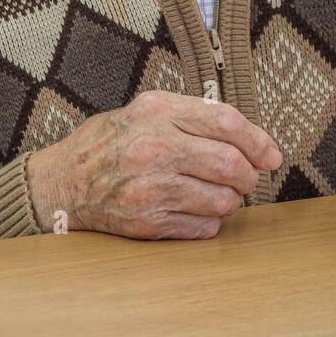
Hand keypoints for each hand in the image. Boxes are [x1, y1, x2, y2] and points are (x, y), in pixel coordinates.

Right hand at [25, 90, 281, 239]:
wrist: (64, 182)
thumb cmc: (112, 142)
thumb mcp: (147, 109)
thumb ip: (194, 116)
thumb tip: (250, 138)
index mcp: (158, 112)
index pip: (226, 122)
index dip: (258, 140)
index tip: (271, 155)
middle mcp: (155, 148)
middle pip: (230, 164)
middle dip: (249, 175)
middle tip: (247, 178)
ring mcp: (150, 188)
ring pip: (222, 200)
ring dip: (232, 201)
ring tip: (221, 194)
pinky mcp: (147, 222)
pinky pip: (203, 227)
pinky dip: (212, 221)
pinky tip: (199, 211)